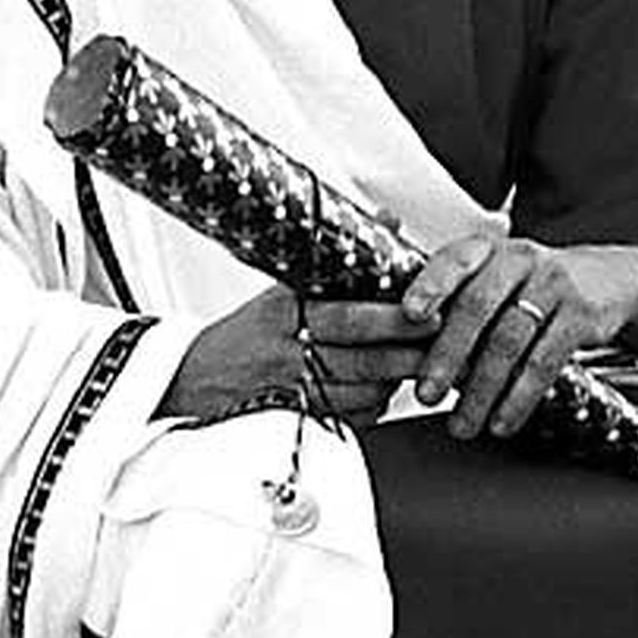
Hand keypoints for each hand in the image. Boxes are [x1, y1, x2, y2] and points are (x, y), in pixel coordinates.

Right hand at [157, 283, 438, 429]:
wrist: (192, 377)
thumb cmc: (246, 329)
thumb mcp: (283, 284)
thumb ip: (339, 255)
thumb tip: (388, 219)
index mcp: (284, 311)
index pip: (349, 318)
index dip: (392, 321)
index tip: (428, 315)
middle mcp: (287, 352)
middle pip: (361, 360)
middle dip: (408, 355)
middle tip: (444, 347)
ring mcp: (290, 389)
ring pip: (359, 393)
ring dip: (396, 382)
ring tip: (424, 368)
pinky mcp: (294, 418)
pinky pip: (346, 417)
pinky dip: (373, 406)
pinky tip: (385, 392)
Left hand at [400, 237, 635, 440]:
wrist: (609, 281)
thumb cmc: (533, 286)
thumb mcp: (496, 278)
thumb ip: (457, 301)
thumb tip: (402, 349)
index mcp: (487, 249)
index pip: (454, 260)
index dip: (430, 286)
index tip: (409, 314)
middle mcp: (519, 259)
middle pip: (476, 306)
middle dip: (447, 355)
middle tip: (426, 394)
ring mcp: (553, 284)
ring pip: (508, 341)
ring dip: (481, 390)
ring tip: (462, 424)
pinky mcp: (581, 314)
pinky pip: (544, 362)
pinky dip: (519, 397)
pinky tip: (503, 421)